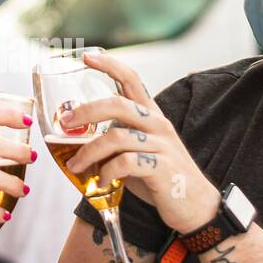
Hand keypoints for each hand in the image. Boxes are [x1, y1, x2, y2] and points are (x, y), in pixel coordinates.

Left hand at [60, 51, 218, 233]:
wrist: (196, 207)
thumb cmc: (161, 178)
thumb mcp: (139, 152)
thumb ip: (116, 141)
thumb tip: (77, 140)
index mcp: (151, 116)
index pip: (132, 79)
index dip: (110, 65)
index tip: (87, 56)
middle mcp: (158, 124)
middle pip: (118, 104)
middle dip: (86, 112)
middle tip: (66, 123)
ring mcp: (161, 145)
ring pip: (116, 136)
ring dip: (88, 152)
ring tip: (75, 166)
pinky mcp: (161, 168)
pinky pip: (125, 162)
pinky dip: (107, 172)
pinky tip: (102, 182)